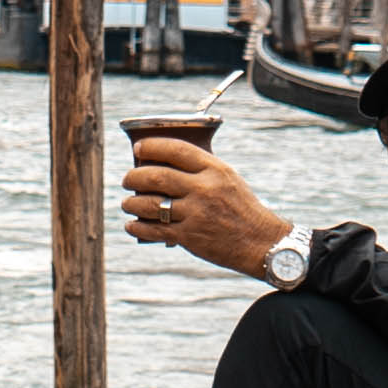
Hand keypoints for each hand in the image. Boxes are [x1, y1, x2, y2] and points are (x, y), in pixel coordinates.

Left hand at [123, 127, 294, 278]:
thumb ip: (200, 170)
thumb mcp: (227, 178)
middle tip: (127, 180)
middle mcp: (204, 189)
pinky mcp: (189, 237)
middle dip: (133, 177)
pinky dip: (138, 226)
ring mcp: (195, 214)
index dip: (151, 147)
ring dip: (131, 203)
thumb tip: (162, 164)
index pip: (176, 149)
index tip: (138, 149)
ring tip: (127, 203)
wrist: (260, 241)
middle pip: (156, 176)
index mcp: (214, 170)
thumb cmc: (241, 207)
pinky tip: (132, 224)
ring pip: (150, 204)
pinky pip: (154, 230)